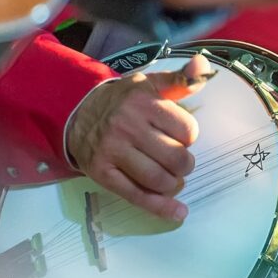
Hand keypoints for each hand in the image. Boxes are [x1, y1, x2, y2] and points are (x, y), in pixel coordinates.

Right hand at [66, 55, 213, 220]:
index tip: (181, 136)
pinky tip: (177, 212)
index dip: (189, 137)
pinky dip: (161, 207)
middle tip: (180, 162)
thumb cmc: (123, 100)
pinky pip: (136, 195)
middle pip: (176, 158)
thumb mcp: (150, 84)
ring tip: (173, 179)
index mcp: (144, 101)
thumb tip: (202, 65)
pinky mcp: (102, 172)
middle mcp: (128, 126)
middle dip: (185, 165)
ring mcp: (113, 151)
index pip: (187, 130)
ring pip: (158, 179)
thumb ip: (181, 79)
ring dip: (174, 185)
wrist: (75, 111)